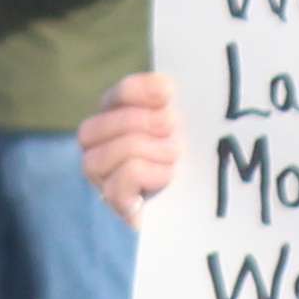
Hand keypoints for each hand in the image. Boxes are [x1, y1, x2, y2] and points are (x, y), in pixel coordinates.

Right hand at [78, 73, 176, 220]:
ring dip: (152, 149)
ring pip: (115, 150)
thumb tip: (165, 88)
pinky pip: (125, 176)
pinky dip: (152, 172)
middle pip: (103, 125)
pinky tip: (167, 177)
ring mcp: (101, 180)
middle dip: (143, 122)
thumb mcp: (179, 127)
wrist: (201, 210)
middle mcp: (98, 149)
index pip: (117, 95)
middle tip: (174, 130)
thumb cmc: (188, 166)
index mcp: (114, 122)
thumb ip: (167, 103)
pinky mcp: (116, 204)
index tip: (169, 94)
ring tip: (174, 158)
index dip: (140, 90)